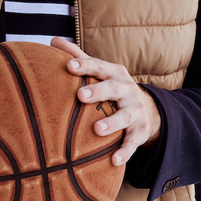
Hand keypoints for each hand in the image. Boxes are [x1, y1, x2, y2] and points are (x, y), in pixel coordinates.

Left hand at [51, 37, 160, 165]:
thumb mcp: (100, 71)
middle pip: (113, 89)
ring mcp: (136, 111)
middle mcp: (127, 90)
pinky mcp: (141, 131)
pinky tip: (114, 160)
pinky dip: (125, 151)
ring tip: (97, 130)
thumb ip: (78, 56)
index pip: (99, 66)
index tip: (69, 66)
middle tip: (80, 96)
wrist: (148, 109)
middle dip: (98, 91)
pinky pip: (133, 142)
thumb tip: (52, 40)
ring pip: (125, 116)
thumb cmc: (113, 88)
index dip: (85, 66)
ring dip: (112, 123)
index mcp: (115, 74)